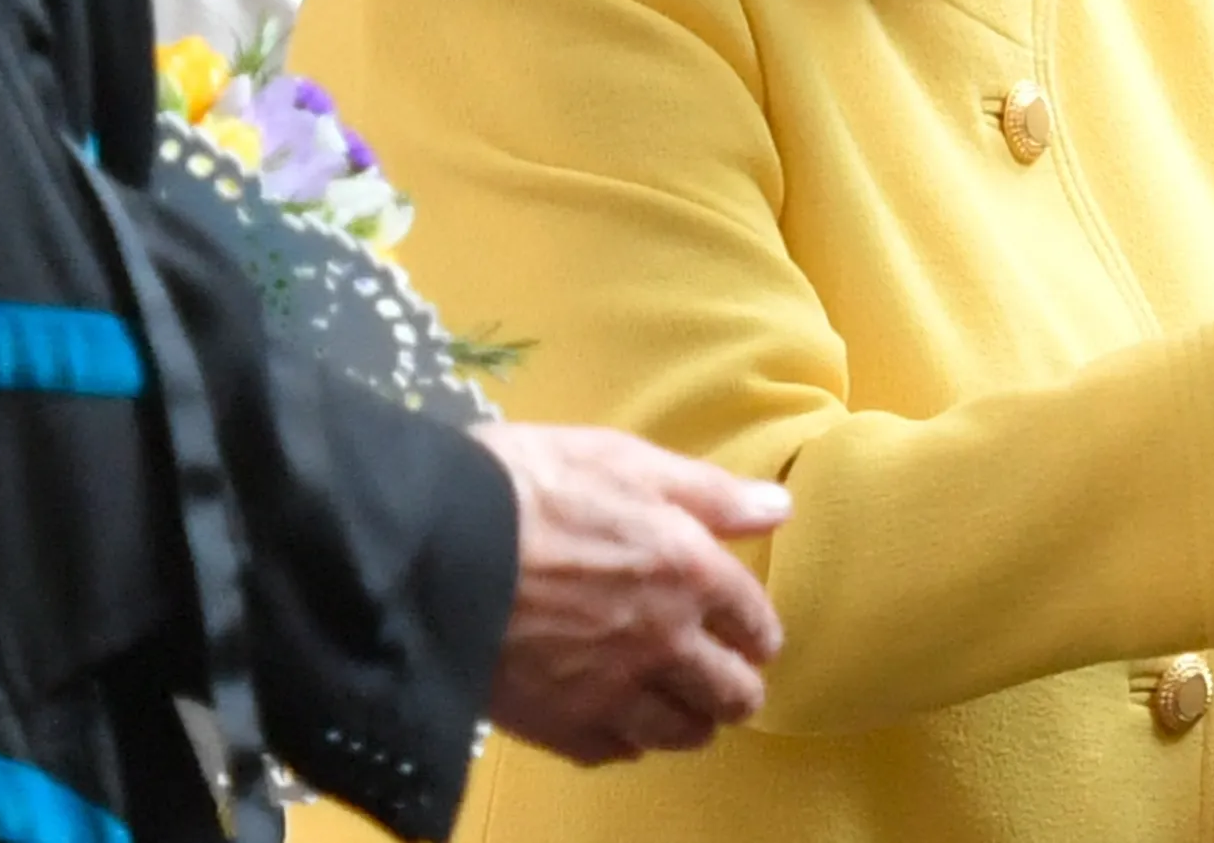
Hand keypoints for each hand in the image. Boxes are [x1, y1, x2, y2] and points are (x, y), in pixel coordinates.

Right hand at [474, 423, 789, 765]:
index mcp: (690, 573)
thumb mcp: (628, 461)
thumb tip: (779, 510)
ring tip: (683, 710)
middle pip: (731, 694)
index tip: (753, 637)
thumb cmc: (531, 486)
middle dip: (737, 688)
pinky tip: (618, 724)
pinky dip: (626, 742)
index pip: (754, 622)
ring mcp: (612, 692)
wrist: (434, 546)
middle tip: (726, 681)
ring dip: (690, 722)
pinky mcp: (559, 726)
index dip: (758, 631)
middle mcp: (663, 643)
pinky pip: (614, 751)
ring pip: (679, 734)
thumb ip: (709, 493)